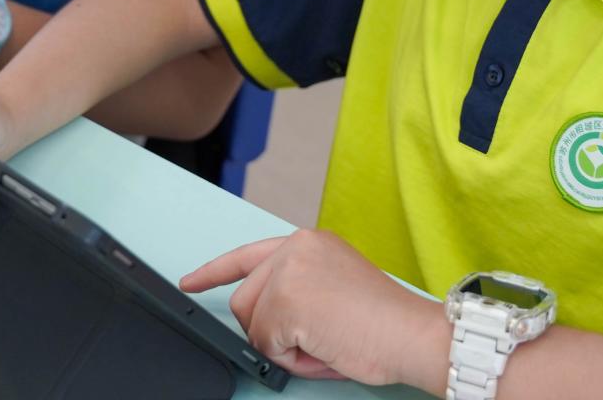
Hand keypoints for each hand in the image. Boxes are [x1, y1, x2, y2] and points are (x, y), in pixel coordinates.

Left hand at [180, 230, 448, 390]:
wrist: (412, 334)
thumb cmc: (383, 323)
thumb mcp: (333, 288)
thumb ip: (295, 290)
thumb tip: (262, 321)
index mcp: (308, 242)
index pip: (247, 254)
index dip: (213, 271)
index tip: (190, 280)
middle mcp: (294, 248)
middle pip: (244, 300)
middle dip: (267, 330)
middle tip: (311, 340)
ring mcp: (288, 272)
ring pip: (252, 325)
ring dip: (282, 345)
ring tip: (325, 342)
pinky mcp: (285, 301)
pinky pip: (266, 346)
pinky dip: (293, 359)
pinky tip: (326, 348)